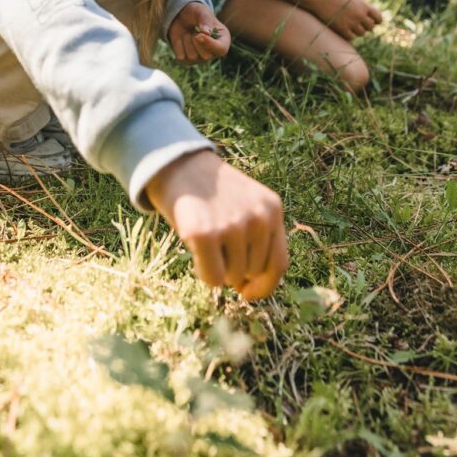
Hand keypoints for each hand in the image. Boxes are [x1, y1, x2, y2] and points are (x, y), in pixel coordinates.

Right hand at [147, 150, 288, 299]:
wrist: (177, 164)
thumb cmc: (211, 193)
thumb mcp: (245, 206)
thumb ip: (257, 240)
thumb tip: (250, 288)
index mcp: (272, 208)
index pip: (278, 263)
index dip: (264, 285)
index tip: (247, 292)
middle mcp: (258, 217)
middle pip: (253, 272)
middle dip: (235, 268)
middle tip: (217, 242)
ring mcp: (232, 225)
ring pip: (232, 277)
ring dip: (218, 267)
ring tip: (206, 237)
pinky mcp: (205, 234)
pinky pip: (212, 278)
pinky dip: (203, 272)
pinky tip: (195, 249)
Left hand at [168, 1, 229, 63]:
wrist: (181, 17)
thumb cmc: (196, 14)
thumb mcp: (202, 12)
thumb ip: (205, 20)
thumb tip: (206, 33)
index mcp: (223, 40)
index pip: (221, 49)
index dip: (210, 44)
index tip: (199, 35)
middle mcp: (213, 52)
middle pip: (206, 56)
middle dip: (197, 41)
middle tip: (195, 30)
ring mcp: (200, 58)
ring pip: (192, 57)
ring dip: (187, 41)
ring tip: (189, 33)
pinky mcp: (187, 60)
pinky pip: (181, 57)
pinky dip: (178, 45)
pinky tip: (181, 39)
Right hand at [313, 0, 381, 39]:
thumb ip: (361, 4)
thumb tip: (368, 13)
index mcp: (364, 5)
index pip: (378, 17)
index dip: (377, 21)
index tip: (373, 22)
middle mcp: (359, 15)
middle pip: (370, 27)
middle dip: (366, 26)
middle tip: (360, 24)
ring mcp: (351, 23)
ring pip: (361, 33)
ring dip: (357, 31)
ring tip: (351, 26)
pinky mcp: (342, 29)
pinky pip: (351, 37)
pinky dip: (349, 35)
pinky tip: (345, 31)